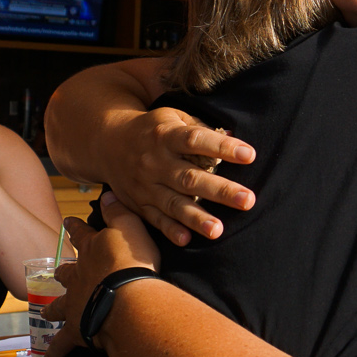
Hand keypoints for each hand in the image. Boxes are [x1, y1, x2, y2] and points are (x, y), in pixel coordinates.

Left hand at [43, 196, 161, 356]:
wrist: (127, 300)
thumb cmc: (133, 263)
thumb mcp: (131, 228)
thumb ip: (119, 211)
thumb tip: (108, 193)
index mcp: (93, 252)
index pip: (81, 234)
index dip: (75, 227)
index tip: (68, 221)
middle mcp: (79, 276)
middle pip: (66, 272)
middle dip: (62, 272)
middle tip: (57, 272)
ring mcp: (75, 304)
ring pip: (59, 307)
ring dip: (54, 309)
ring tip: (46, 314)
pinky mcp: (76, 330)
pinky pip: (62, 344)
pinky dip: (55, 352)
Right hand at [102, 106, 257, 244]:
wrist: (106, 143)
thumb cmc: (152, 129)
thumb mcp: (171, 117)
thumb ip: (199, 127)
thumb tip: (232, 135)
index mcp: (165, 135)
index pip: (196, 140)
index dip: (222, 147)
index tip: (250, 155)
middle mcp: (155, 162)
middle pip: (190, 178)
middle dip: (220, 191)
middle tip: (248, 200)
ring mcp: (146, 185)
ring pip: (174, 204)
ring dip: (197, 218)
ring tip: (218, 230)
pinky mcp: (139, 203)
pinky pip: (155, 219)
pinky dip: (170, 230)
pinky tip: (187, 240)